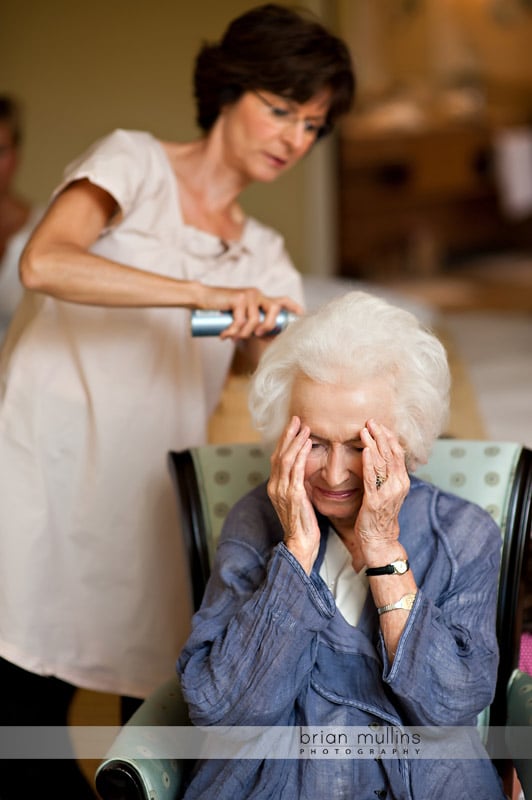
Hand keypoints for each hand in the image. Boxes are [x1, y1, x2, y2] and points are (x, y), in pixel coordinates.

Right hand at [198, 285, 302, 338]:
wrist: (203, 298)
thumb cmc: (222, 310)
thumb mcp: (241, 318)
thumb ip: (252, 325)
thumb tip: (264, 340)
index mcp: (261, 299)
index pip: (282, 300)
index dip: (293, 307)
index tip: (302, 314)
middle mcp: (258, 294)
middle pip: (275, 309)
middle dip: (269, 326)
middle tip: (257, 336)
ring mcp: (249, 295)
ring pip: (255, 320)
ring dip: (244, 333)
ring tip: (233, 337)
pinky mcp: (238, 298)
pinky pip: (240, 321)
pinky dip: (232, 331)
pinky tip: (224, 335)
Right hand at [267, 416, 319, 573]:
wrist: (300, 544)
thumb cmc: (302, 523)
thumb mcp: (298, 500)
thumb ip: (296, 484)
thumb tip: (303, 470)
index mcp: (274, 487)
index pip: (277, 458)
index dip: (284, 440)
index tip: (293, 426)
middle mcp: (274, 486)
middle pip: (279, 454)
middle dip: (288, 435)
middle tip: (297, 419)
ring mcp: (282, 491)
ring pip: (286, 459)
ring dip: (296, 441)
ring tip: (305, 428)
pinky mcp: (293, 495)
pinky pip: (295, 470)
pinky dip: (301, 454)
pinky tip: (307, 444)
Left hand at [355, 419, 409, 561]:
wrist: (380, 541)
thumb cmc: (379, 517)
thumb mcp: (385, 492)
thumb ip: (384, 476)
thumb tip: (376, 457)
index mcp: (401, 481)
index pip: (398, 453)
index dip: (389, 437)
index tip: (379, 425)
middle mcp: (398, 484)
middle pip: (391, 453)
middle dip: (381, 435)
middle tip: (371, 421)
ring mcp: (388, 492)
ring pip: (382, 462)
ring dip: (373, 444)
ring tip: (365, 430)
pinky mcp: (376, 500)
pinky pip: (372, 477)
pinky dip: (369, 462)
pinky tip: (364, 450)